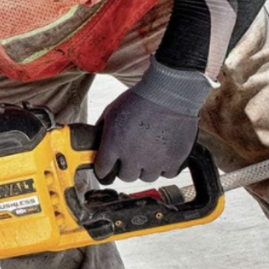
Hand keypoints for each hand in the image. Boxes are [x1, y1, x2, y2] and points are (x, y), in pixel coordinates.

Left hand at [95, 57, 212, 184]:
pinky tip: (165, 156)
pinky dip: (166, 167)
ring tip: (151, 153)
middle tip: (133, 156)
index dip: (105, 169)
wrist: (170, 91)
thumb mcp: (111, 111)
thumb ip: (101, 130)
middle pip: (126, 177)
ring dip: (147, 168)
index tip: (108, 166)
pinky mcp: (175, 159)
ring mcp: (155, 160)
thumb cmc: (140, 98)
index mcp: (113, 146)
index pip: (103, 171)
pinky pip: (168, 174)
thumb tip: (94, 142)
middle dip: (128, 167)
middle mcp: (133, 157)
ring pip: (147, 177)